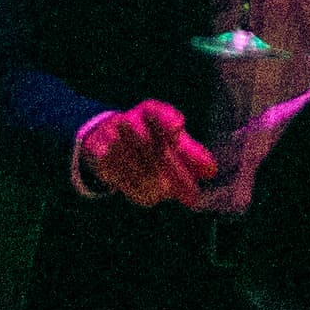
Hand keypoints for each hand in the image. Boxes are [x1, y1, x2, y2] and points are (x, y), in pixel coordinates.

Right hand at [79, 100, 215, 206]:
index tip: (177, 128)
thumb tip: (211, 171)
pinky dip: (135, 188)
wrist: (106, 136)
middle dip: (172, 170)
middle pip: (148, 143)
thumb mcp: (170, 141)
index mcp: (150, 112)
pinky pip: (115, 172)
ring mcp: (111, 136)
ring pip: (131, 160)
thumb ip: (191, 154)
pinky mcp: (98, 154)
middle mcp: (129, 120)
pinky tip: (150, 197)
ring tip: (168, 194)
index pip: (157, 111)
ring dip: (153, 181)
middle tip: (191, 193)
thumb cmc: (148, 138)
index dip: (167, 118)